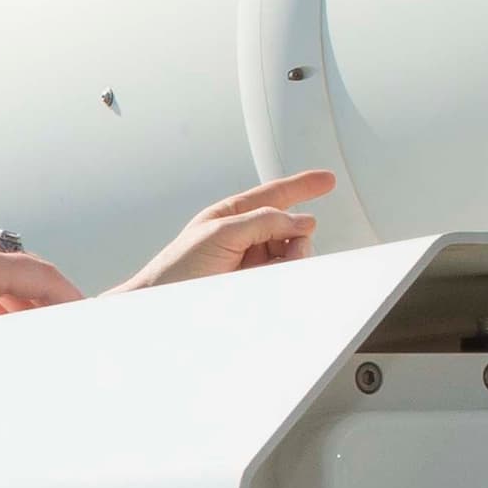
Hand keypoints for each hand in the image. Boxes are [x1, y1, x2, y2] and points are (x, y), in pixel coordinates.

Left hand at [111, 170, 336, 291]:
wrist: (161, 307)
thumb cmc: (176, 268)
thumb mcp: (219, 233)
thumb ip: (261, 221)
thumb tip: (300, 220)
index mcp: (233, 215)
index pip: (275, 194)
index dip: (303, 186)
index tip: (326, 180)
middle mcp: (245, 237)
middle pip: (290, 227)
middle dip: (297, 236)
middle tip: (290, 251)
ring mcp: (250, 262)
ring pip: (291, 254)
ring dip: (289, 260)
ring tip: (260, 273)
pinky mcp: (254, 285)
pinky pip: (283, 275)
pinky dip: (283, 275)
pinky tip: (263, 281)